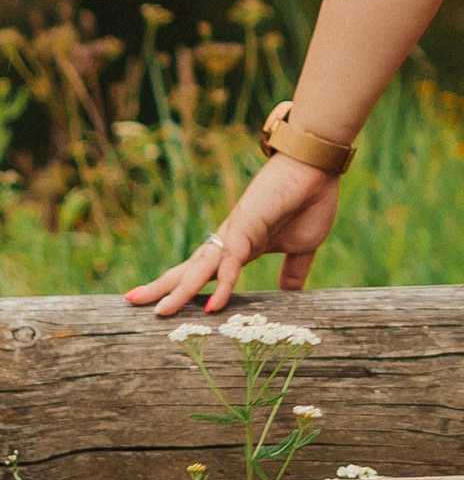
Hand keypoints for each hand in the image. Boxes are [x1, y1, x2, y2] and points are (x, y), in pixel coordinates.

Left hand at [126, 156, 339, 315]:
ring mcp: (236, 234)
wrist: (317, 167)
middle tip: (130, 302)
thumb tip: (292, 294)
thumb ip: (294, 270)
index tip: (161, 303)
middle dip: (162, 287)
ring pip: (202, 268)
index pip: (205, 271)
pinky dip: (222, 285)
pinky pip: (230, 262)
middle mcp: (230, 241)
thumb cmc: (311, 200)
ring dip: (179, 290)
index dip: (183, 286)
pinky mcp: (247, 228)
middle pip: (190, 269)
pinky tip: (212, 306)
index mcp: (241, 247)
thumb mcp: (302, 246)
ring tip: (159, 311)